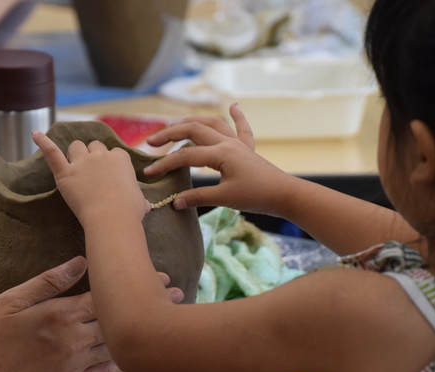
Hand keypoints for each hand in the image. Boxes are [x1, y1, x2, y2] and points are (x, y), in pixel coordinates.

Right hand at [0, 258, 182, 371]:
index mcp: (60, 315)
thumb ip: (48, 282)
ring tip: (163, 321)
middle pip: (119, 320)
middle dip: (147, 306)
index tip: (158, 274)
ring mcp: (73, 365)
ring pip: (116, 346)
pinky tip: (133, 358)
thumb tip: (80, 261)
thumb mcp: (10, 300)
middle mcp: (73, 341)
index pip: (106, 296)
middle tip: (175, 295)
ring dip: (142, 332)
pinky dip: (121, 365)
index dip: (132, 284)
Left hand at [32, 130, 147, 226]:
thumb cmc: (129, 212)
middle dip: (93, 156)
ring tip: (74, 165)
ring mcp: (82, 162)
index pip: (114, 153)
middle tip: (91, 173)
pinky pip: (51, 152)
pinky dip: (42, 141)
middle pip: (94, 146)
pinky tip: (34, 133)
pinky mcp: (65, 173)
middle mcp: (101, 155)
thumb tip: (144, 205)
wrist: (112, 219)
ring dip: (76, 153)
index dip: (110, 164)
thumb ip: (139, 199)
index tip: (109, 176)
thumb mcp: (140, 202)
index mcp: (121, 159)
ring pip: (76, 146)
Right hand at [143, 104, 292, 215]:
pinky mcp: (248, 149)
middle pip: (193, 130)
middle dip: (169, 134)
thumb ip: (198, 198)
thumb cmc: (257, 196)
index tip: (148, 173)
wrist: (285, 194)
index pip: (185, 156)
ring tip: (174, 126)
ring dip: (191, 122)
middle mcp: (227, 142)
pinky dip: (237, 116)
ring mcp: (238, 143)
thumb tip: (174, 202)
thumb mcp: (225, 198)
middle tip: (151, 142)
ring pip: (211, 123)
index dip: (164, 164)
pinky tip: (233, 105)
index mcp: (221, 153)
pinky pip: (242, 128)